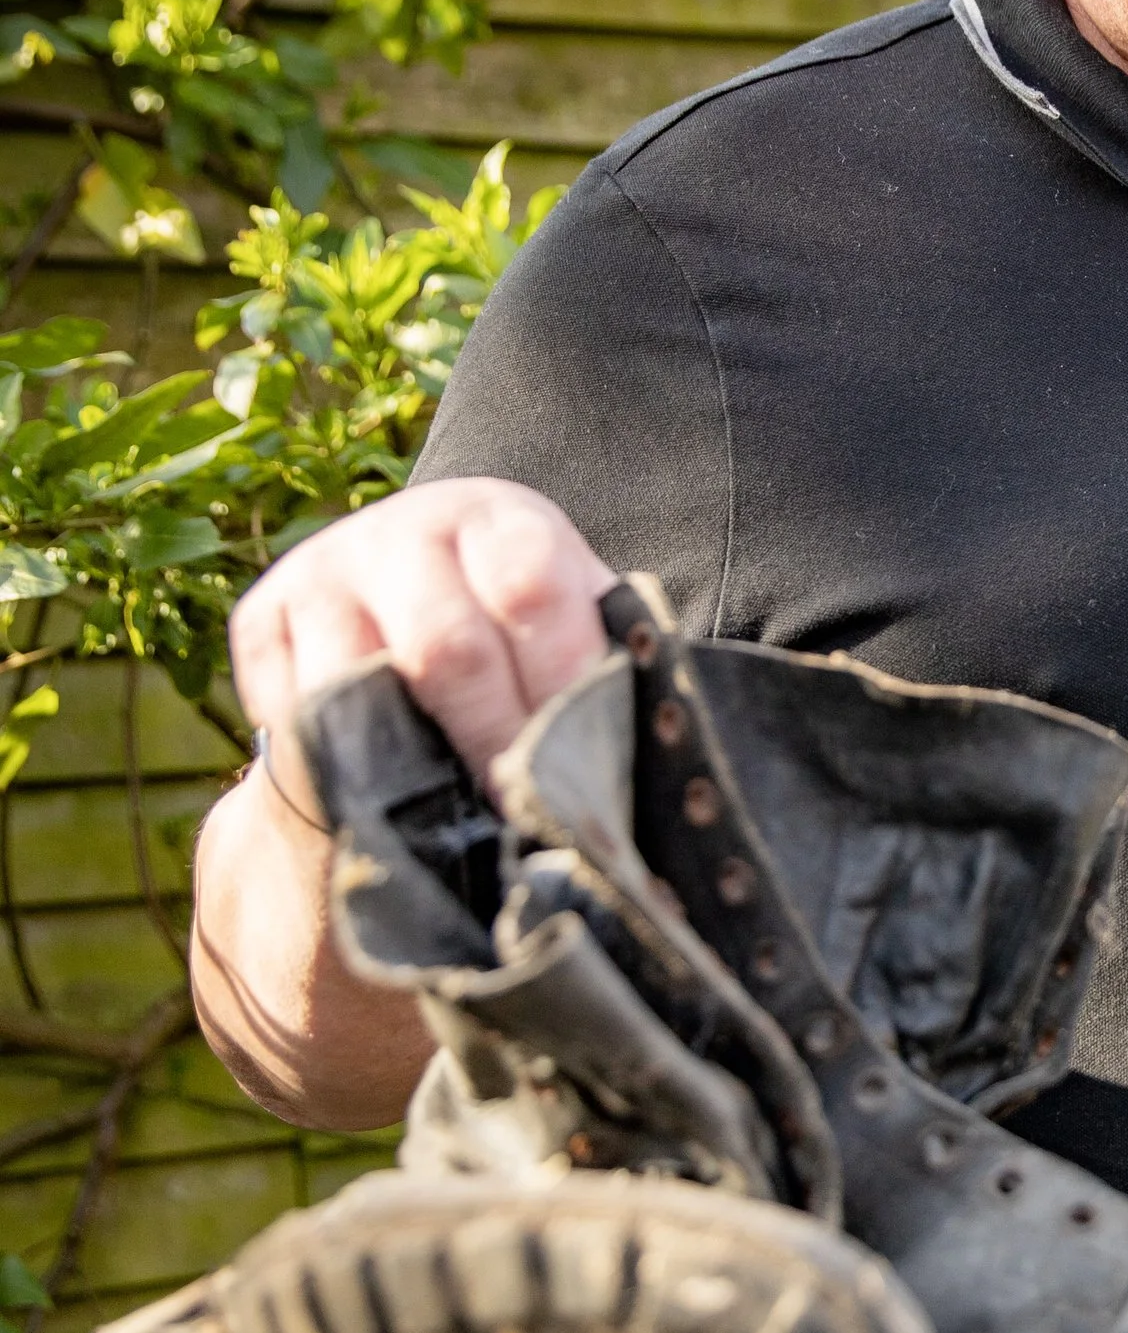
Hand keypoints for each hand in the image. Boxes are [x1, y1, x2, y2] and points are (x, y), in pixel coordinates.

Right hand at [230, 477, 616, 786]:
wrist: (404, 588)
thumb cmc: (521, 624)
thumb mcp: (571, 616)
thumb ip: (606, 664)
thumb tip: (662, 763)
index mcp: (500, 519)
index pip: (531, 588)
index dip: (558, 683)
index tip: (580, 764)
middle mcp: (404, 529)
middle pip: (446, 647)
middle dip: (493, 742)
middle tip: (521, 810)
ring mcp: (323, 570)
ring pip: (358, 682)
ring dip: (412, 762)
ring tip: (457, 814)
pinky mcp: (260, 617)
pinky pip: (291, 709)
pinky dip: (338, 762)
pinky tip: (385, 790)